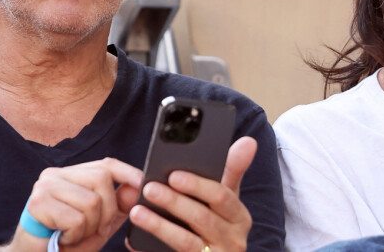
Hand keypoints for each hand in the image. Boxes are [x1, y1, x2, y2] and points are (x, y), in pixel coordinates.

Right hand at [9, 158, 141, 251]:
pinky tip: (62, 239)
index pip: (106, 164)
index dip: (128, 173)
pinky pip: (75, 218)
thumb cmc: (65, 243)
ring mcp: (45, 186)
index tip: (143, 185)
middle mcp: (56, 174)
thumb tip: (137, 186)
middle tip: (94, 229)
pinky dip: (75, 235)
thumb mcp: (99, 224)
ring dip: (90, 227)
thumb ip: (119, 206)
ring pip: (91, 200)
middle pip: (102, 179)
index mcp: (72, 174)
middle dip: (107, 211)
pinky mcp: (37, 204)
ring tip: (74, 235)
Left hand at [128, 136, 256, 251]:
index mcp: (240, 217)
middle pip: (201, 218)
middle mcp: (233, 241)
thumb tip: (249, 141)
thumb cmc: (218, 222)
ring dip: (159, 225)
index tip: (173, 174)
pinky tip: (134, 240)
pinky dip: (151, 248)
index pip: (221, 196)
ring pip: (185, 242)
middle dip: (174, 201)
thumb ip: (233, 169)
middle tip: (149, 188)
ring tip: (137, 211)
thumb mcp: (228, 198)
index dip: (196, 185)